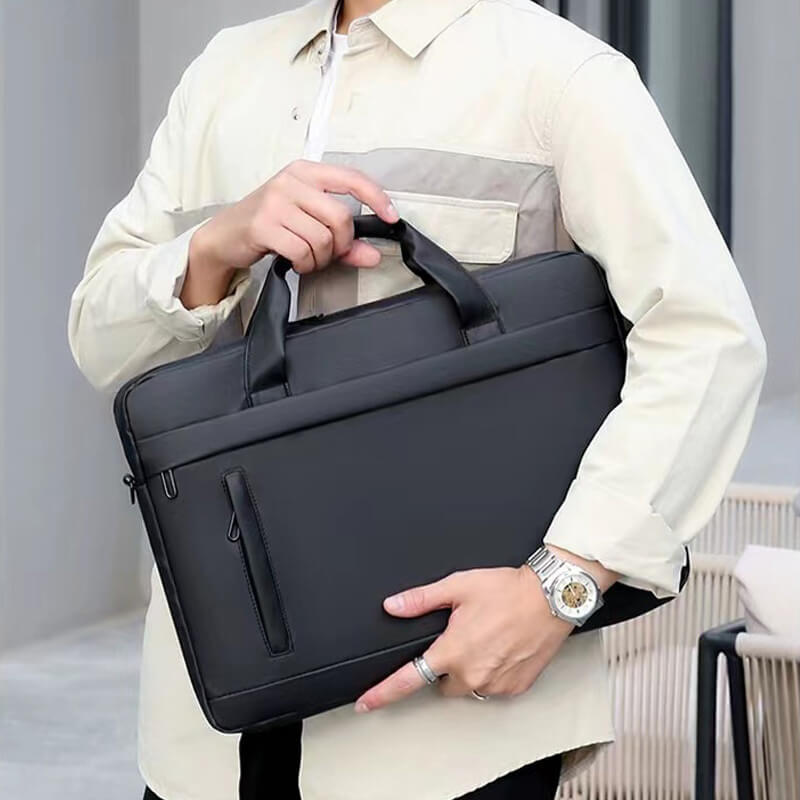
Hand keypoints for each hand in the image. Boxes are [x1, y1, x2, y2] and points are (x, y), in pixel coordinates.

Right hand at [182, 160, 398, 307]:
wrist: (223, 236)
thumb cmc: (269, 225)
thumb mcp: (307, 225)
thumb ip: (343, 241)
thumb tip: (374, 255)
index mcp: (305, 171)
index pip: (351, 178)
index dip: (377, 198)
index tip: (391, 217)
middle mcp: (291, 181)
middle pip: (340, 217)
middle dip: (341, 244)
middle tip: (329, 253)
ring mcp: (275, 201)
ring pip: (322, 238)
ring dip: (321, 259)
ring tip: (308, 258)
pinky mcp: (263, 225)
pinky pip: (303, 251)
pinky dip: (305, 265)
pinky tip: (296, 262)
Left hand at [353, 565, 574, 712]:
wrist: (552, 597)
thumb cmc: (508, 590)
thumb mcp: (458, 586)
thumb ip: (421, 599)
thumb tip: (394, 606)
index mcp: (453, 650)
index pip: (408, 678)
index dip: (383, 693)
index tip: (366, 703)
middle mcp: (473, 672)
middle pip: (443, 682)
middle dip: (445, 665)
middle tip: (461, 637)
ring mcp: (496, 683)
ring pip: (469, 686)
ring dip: (470, 669)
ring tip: (486, 639)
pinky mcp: (516, 687)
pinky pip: (493, 687)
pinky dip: (493, 672)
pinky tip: (502, 649)